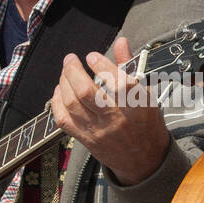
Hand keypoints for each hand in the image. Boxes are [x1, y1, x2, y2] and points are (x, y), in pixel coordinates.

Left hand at [51, 36, 170, 186]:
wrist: (144, 161)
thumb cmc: (146, 124)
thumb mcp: (146, 95)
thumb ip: (130, 67)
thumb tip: (121, 41)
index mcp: (137, 105)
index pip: (118, 82)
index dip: (101, 65)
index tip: (92, 56)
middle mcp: (117, 118)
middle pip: (87, 92)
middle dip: (73, 71)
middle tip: (70, 59)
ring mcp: (99, 130)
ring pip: (73, 104)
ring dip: (63, 83)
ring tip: (65, 72)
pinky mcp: (86, 140)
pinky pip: (64, 119)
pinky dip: (57, 102)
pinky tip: (59, 91)